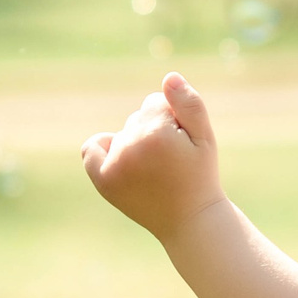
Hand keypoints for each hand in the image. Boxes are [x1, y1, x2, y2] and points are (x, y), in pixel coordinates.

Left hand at [82, 72, 224, 238]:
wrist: (188, 220)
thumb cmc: (200, 176)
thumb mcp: (205, 137)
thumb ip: (190, 104)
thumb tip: (169, 77)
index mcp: (156, 133)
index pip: (155, 102)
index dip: (174, 119)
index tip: (184, 143)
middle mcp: (130, 147)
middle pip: (138, 116)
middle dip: (156, 130)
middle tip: (171, 160)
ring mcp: (113, 165)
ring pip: (123, 132)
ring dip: (136, 142)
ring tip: (155, 169)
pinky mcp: (103, 180)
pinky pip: (92, 148)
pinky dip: (104, 148)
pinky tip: (122, 160)